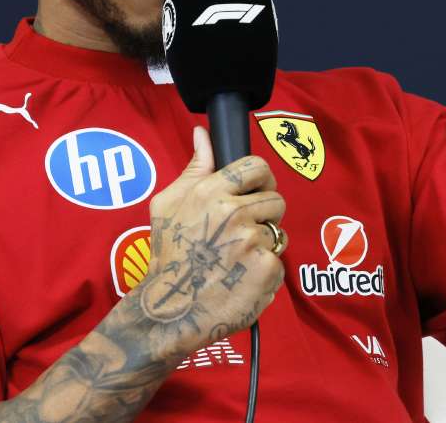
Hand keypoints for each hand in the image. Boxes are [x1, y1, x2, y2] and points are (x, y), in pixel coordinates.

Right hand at [133, 126, 286, 357]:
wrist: (169, 310)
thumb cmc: (168, 256)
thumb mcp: (167, 205)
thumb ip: (194, 167)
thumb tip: (202, 133)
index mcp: (209, 192)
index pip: (256, 166)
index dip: (260, 178)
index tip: (255, 191)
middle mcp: (233, 213)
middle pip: (274, 199)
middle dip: (264, 214)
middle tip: (243, 233)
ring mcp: (252, 242)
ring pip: (277, 231)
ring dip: (263, 244)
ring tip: (236, 259)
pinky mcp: (266, 269)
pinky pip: (278, 261)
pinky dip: (264, 271)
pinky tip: (242, 279)